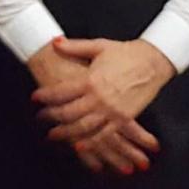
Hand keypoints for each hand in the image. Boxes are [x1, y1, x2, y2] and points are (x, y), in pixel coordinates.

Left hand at [34, 37, 174, 141]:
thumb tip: (54, 42)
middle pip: (68, 113)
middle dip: (51, 117)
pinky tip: (78, 146)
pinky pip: (104, 135)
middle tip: (40, 118)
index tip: (35, 99)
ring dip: (65, 133)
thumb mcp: (99, 46)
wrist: (153, 61)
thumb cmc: (126, 52)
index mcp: (90, 80)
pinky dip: (90, 143)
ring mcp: (111, 111)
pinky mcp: (123, 119)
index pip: (60, 92)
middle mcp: (99, 98)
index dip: (45, 96)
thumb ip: (75, 47)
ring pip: (83, 128)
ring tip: (53, 135)